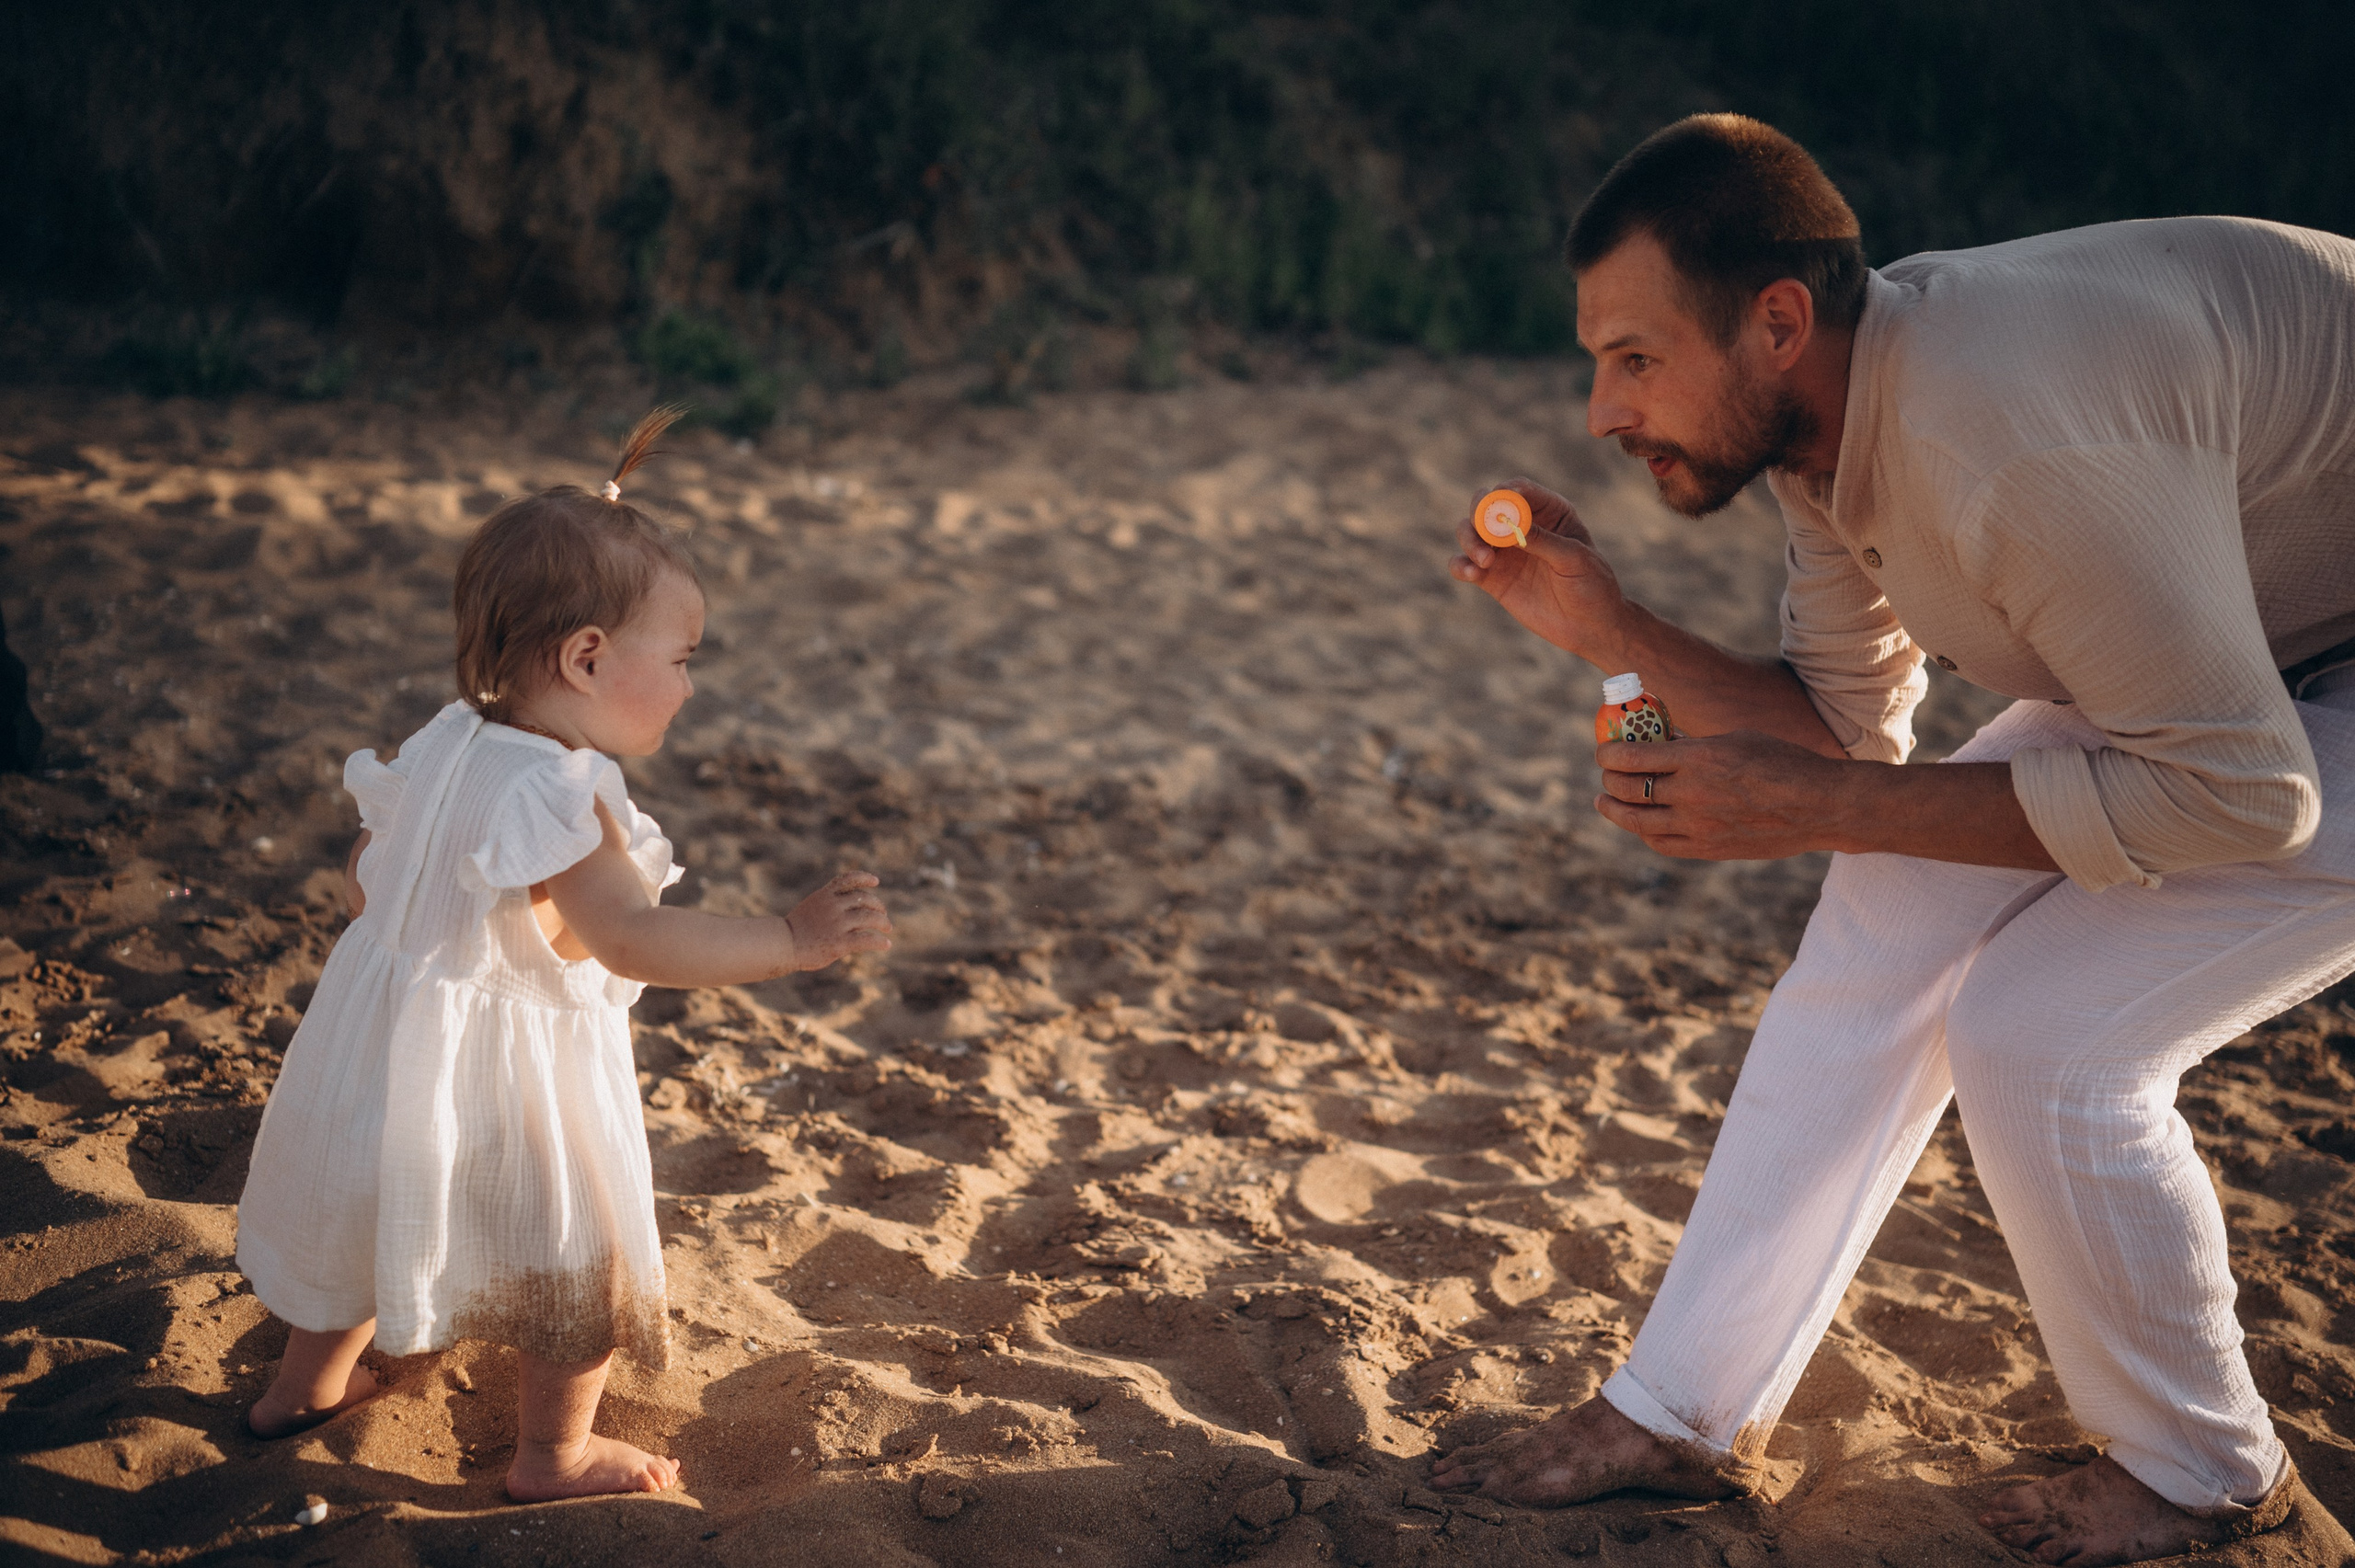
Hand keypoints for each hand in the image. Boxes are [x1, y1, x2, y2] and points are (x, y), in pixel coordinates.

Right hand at [784, 871, 893, 969]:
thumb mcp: (811, 908)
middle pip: (864, 899)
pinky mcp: (840, 942)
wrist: (782, 945)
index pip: (848, 880)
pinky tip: (886, 945)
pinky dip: (879, 941)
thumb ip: (829, 904)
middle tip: (883, 916)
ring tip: (888, 928)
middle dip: (878, 906)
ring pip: (869, 918)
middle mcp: (833, 906)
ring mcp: (837, 923)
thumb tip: (853, 908)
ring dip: (883, 922)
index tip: (876, 881)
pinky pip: (867, 939)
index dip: (864, 878)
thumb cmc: (795, 930)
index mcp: (824, 895)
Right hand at [1448, 479, 1628, 656]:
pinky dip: (1460, 565)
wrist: (1588, 627)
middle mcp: (1521, 526)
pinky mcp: (1491, 577)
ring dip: (1469, 539)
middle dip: (1480, 512)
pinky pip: (1464, 564)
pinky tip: (1472, 574)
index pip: (1520, 490)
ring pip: (1470, 531)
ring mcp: (1504, 551)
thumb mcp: (1574, 559)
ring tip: (1485, 561)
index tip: (1499, 503)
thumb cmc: (1591, 585)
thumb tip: (1510, 524)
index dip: (1506, 492)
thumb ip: (1543, 540)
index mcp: (1549, 512)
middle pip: (1487, 505)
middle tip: (1484, 530)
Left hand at [1595, 731, 1854, 860]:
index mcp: (1698, 758)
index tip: (1603, 751)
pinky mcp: (1709, 848)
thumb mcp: (1735, 739)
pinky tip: (1640, 824)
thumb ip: (1693, 745)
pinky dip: (1644, 832)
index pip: (1631, 757)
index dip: (1608, 754)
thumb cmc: (1782, 762)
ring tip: (1605, 801)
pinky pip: (1662, 843)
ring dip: (1614, 809)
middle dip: (1610, 779)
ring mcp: (1698, 825)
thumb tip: (1660, 741)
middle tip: (1606, 774)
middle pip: (1628, 789)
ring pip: (1637, 821)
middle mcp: (1691, 793)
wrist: (1819, 805)